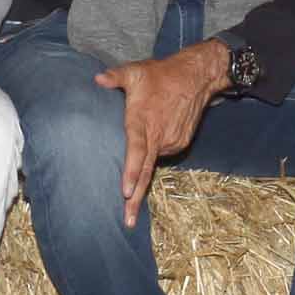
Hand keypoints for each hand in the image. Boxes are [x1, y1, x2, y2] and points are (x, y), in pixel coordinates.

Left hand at [94, 40, 231, 226]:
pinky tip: (156, 131)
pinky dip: (157, 148)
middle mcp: (158, 137)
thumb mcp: (136, 72)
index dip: (130, 173)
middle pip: (144, 172)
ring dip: (145, 161)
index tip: (126, 193)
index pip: (136, 152)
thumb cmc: (161, 74)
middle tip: (127, 222)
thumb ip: (115, 77)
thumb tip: (96, 79)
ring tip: (146, 134)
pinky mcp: (180, 142)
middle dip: (135, 199)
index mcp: (143, 122)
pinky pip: (163, 152)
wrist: (197, 77)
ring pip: (152, 159)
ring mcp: (171, 142)